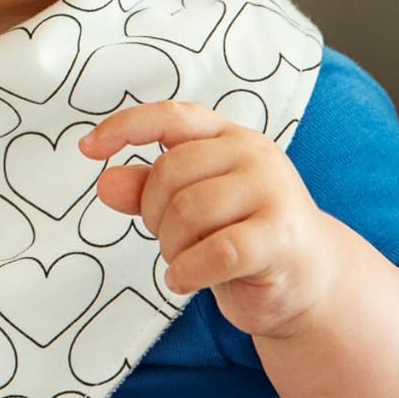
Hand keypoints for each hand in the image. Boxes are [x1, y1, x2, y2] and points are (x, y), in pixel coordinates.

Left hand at [80, 101, 347, 339]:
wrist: (310, 279)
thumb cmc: (240, 235)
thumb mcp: (188, 207)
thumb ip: (146, 191)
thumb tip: (105, 182)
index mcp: (227, 136)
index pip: (169, 117)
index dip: (125, 127)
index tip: (87, 148)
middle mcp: (253, 154)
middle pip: (170, 173)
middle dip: (154, 214)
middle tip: (170, 240)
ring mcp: (273, 191)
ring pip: (189, 212)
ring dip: (172, 246)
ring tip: (184, 260)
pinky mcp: (281, 236)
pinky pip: (215, 251)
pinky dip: (188, 271)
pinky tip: (184, 281)